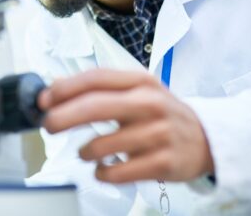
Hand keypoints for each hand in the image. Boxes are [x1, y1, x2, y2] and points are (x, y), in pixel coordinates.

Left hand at [38, 69, 214, 183]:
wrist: (206, 138)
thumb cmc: (161, 112)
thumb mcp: (136, 90)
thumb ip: (100, 87)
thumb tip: (55, 86)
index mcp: (140, 81)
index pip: (96, 79)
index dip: (65, 88)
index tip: (44, 100)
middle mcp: (150, 103)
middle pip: (95, 107)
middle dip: (63, 117)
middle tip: (47, 126)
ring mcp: (158, 133)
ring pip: (102, 145)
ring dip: (84, 151)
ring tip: (85, 152)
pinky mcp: (163, 162)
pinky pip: (118, 172)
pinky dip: (101, 172)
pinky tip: (102, 169)